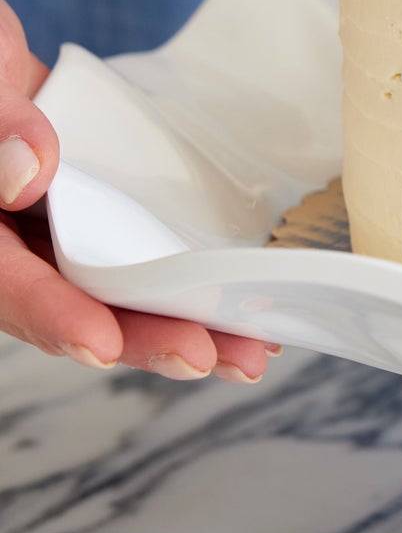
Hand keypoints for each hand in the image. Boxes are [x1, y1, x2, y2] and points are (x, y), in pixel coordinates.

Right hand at [0, 0, 272, 380]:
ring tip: (247, 352)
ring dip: (176, 322)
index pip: (5, 280)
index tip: (102, 342)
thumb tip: (28, 176)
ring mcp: (55, 235)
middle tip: (203, 356)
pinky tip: (244, 305)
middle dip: (138, 337)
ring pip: (112, 292)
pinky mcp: (98, 219)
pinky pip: (140, 257)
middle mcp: (9, 243)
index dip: (52, 315)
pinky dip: (186, 282)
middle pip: (69, 305)